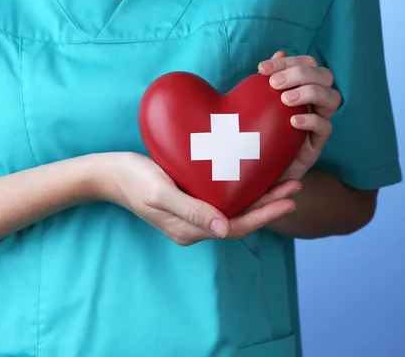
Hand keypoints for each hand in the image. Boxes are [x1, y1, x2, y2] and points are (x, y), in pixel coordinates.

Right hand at [94, 152, 300, 245]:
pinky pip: (223, 198)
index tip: (289, 199)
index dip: (266, 215)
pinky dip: (243, 189)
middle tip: (296, 185)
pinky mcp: (191, 200)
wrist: (108, 173)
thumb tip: (225, 230)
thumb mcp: (160, 193)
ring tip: (284, 181)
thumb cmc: (132, 179)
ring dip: (260, 196)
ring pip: (235, 209)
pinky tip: (254, 175)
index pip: (237, 227)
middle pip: (241, 218)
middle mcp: (195, 226)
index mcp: (190, 230)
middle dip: (270, 204)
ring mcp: (193, 214)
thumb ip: (192, 211)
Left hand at [258, 51, 341, 179]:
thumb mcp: (253, 104)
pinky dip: (311, 120)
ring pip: (333, 98)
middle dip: (300, 73)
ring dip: (310, 92)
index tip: (261, 69)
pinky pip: (326, 128)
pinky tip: (292, 121)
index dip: (287, 62)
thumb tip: (279, 52)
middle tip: (274, 84)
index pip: (307, 64)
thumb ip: (265, 80)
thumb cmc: (253, 134)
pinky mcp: (316, 145)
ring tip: (285, 100)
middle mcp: (314, 103)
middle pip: (325, 75)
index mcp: (302, 88)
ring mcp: (318, 123)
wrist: (254, 173)